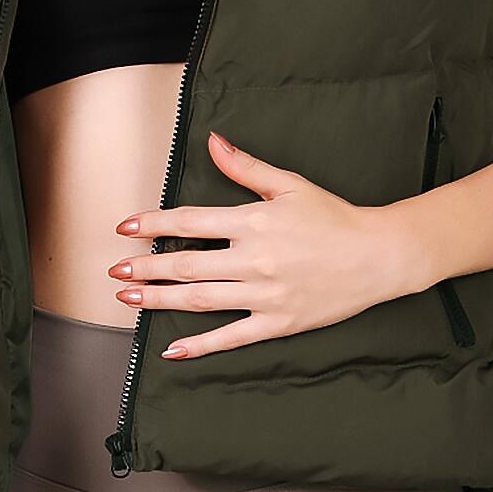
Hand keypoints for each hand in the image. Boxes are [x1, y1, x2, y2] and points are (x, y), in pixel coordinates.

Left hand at [106, 131, 422, 358]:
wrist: (377, 256)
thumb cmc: (333, 217)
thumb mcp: (289, 184)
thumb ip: (246, 167)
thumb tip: (212, 142)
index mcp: (254, 222)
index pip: (191, 221)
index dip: (154, 225)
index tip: (126, 229)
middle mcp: (254, 259)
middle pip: (187, 265)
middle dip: (145, 268)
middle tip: (115, 272)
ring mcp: (264, 294)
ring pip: (200, 300)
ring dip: (160, 301)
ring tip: (128, 301)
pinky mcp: (277, 322)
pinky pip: (231, 336)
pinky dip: (200, 345)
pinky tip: (171, 350)